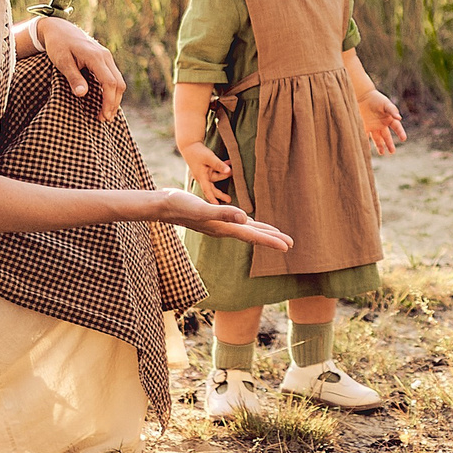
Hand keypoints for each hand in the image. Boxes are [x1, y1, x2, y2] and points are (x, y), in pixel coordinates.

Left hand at [38, 16, 125, 120]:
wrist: (60, 29)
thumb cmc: (58, 45)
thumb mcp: (62, 61)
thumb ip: (73, 77)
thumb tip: (82, 94)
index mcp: (95, 57)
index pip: (109, 82)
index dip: (108, 101)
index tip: (102, 116)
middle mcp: (105, 56)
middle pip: (118, 83)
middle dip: (114, 103)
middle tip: (104, 119)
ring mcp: (107, 57)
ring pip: (119, 80)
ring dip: (114, 98)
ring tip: (105, 113)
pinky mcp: (105, 59)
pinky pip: (114, 77)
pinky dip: (112, 90)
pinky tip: (105, 100)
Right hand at [161, 188, 291, 251]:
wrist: (161, 206)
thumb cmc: (180, 206)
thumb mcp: (203, 208)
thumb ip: (223, 213)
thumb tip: (245, 217)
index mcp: (224, 228)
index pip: (253, 235)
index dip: (271, 241)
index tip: (288, 246)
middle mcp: (223, 229)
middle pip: (253, 235)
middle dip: (272, 239)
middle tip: (290, 244)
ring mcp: (218, 225)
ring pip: (246, 230)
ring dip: (261, 232)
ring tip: (276, 235)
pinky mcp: (213, 218)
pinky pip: (236, 223)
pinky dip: (247, 224)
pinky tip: (248, 222)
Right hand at [180, 140, 233, 200]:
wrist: (189, 145)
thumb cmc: (198, 152)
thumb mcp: (209, 157)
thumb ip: (219, 164)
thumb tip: (228, 171)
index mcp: (201, 176)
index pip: (208, 190)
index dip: (212, 198)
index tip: (217, 205)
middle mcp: (201, 177)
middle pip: (212, 188)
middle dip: (220, 193)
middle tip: (229, 199)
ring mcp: (202, 174)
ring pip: (215, 177)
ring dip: (224, 174)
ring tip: (233, 169)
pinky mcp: (204, 170)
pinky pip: (214, 172)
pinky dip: (221, 169)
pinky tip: (228, 163)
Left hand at [358, 88, 405, 154]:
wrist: (362, 96)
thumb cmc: (376, 99)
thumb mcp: (386, 103)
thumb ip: (392, 110)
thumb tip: (399, 118)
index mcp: (389, 119)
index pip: (397, 127)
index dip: (400, 133)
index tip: (404, 138)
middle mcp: (381, 124)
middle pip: (387, 136)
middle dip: (390, 144)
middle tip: (392, 152)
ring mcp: (373, 127)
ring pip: (377, 139)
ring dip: (380, 146)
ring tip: (382, 153)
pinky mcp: (364, 127)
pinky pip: (365, 137)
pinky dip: (366, 144)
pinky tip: (367, 150)